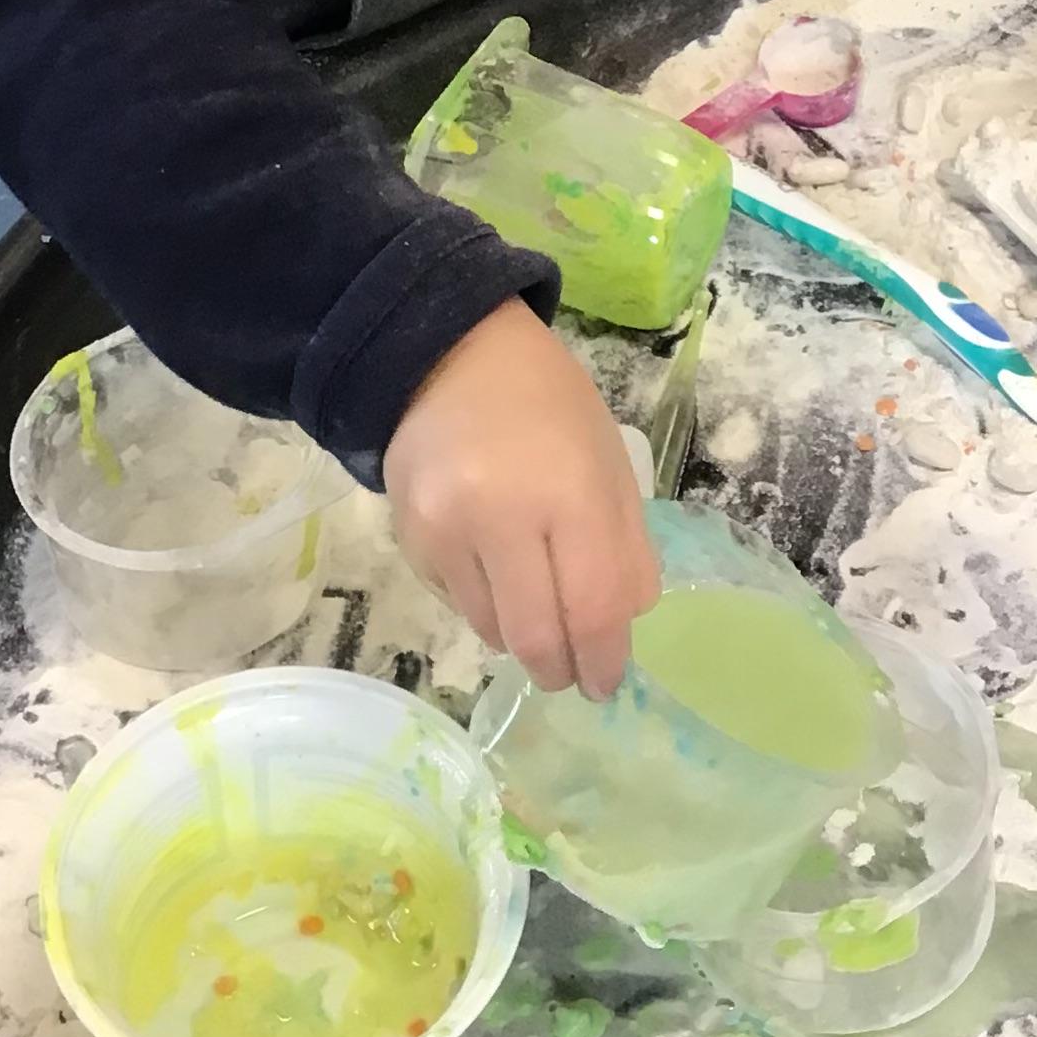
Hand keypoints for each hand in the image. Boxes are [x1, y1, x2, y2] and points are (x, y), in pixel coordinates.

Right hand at [383, 301, 659, 697]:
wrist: (446, 355)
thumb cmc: (546, 404)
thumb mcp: (607, 460)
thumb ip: (626, 546)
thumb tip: (626, 622)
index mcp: (568, 492)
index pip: (593, 609)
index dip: (606, 659)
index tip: (608, 682)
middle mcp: (500, 517)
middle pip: (536, 637)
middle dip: (561, 670)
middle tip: (573, 674)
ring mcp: (446, 532)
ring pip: (491, 630)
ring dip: (521, 640)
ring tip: (535, 614)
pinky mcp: (410, 540)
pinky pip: (454, 603)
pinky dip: (483, 607)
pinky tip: (493, 572)